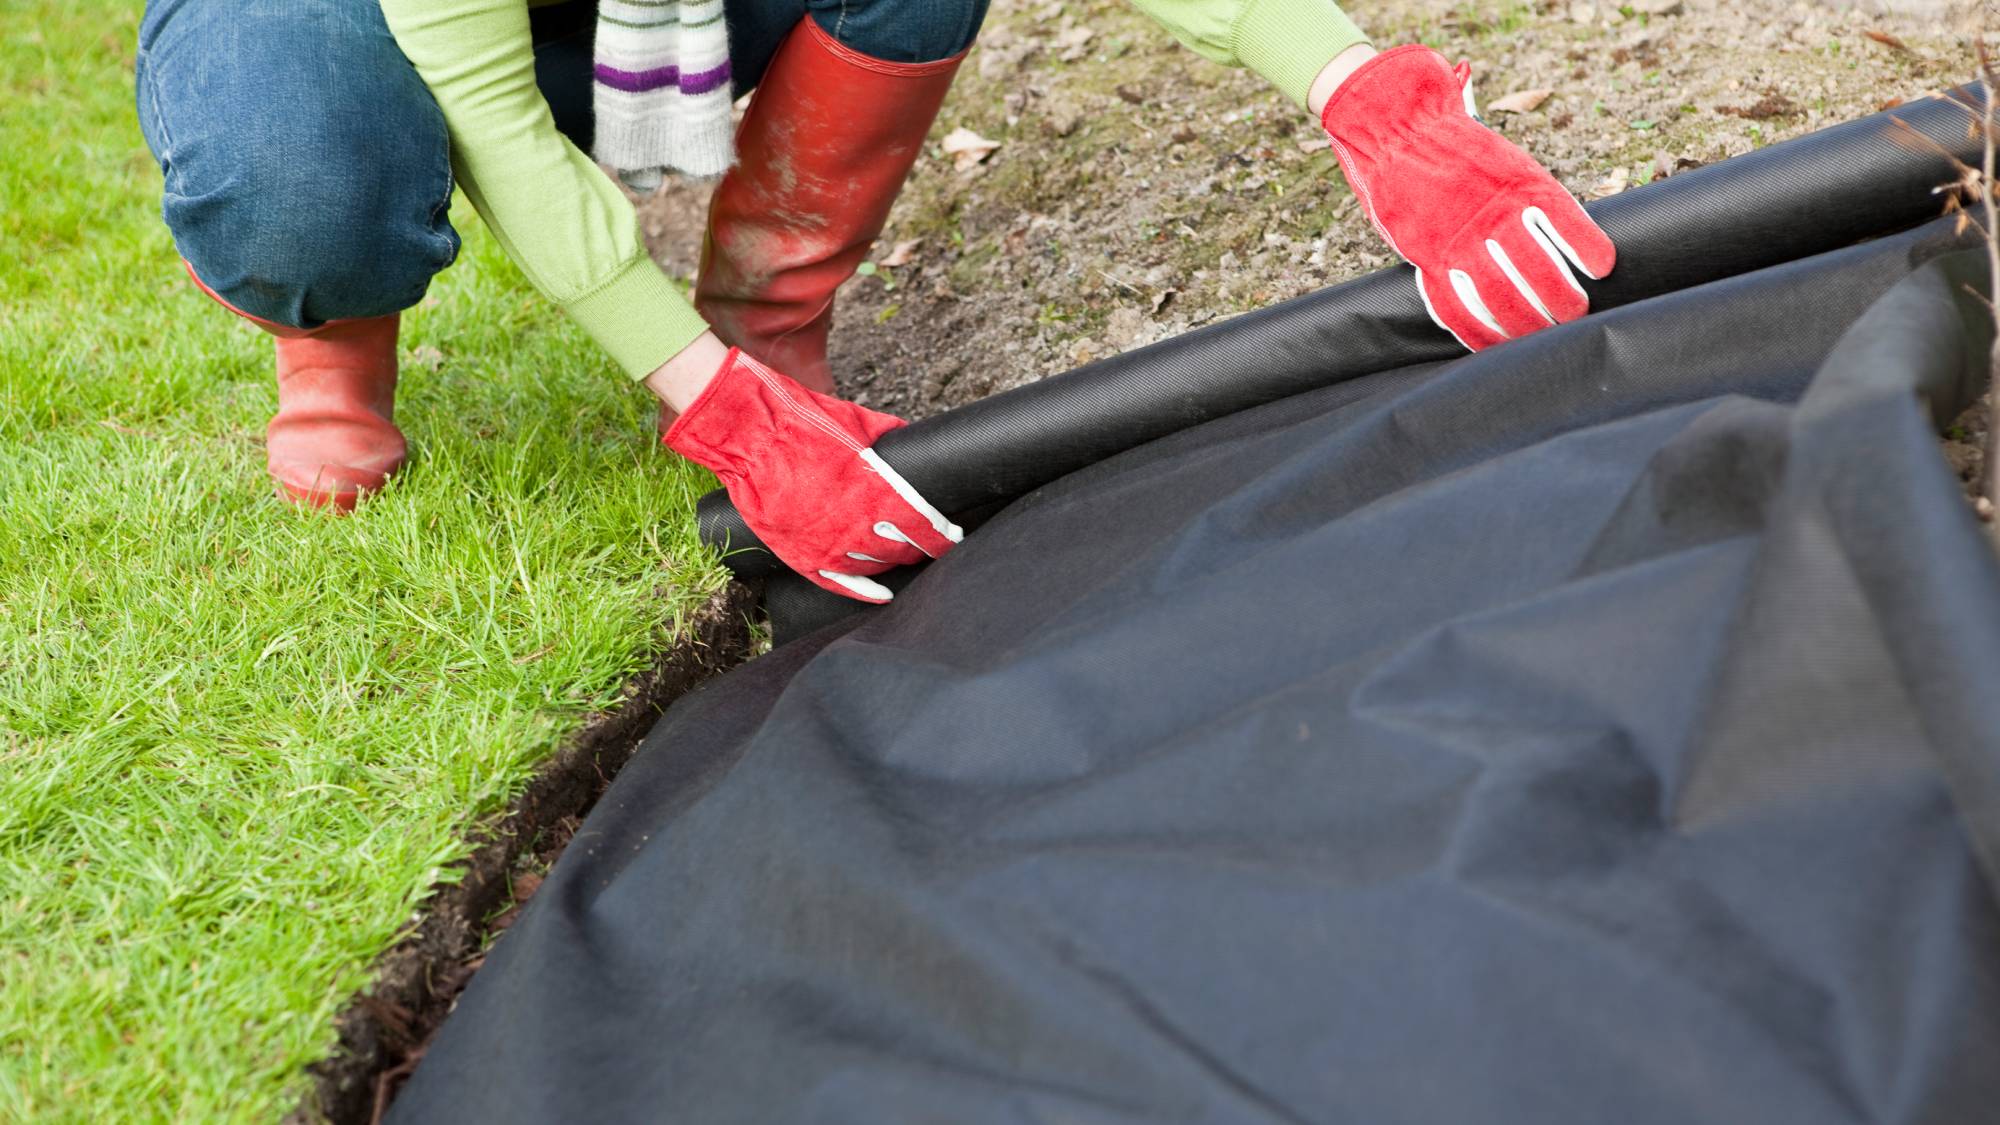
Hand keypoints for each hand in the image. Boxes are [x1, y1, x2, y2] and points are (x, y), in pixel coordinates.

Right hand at [662, 348, 961, 602]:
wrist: (750, 438)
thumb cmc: (802, 424)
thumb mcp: (856, 422)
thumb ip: (888, 437)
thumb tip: (909, 440)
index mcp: (878, 492)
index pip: (925, 526)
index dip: (943, 535)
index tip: (952, 535)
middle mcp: (857, 526)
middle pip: (903, 549)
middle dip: (919, 547)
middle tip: (929, 543)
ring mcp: (829, 546)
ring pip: (876, 566)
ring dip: (893, 561)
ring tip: (902, 554)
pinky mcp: (803, 557)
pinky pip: (842, 585)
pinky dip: (866, 591)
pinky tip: (882, 593)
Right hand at [1318, 45, 1615, 349]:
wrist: (1397, 132)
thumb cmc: (1458, 150)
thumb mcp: (1505, 160)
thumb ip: (1530, 195)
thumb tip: (1563, 235)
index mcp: (1517, 182)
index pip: (1565, 222)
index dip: (1587, 248)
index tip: (1603, 267)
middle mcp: (1490, 214)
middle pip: (1538, 270)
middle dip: (1563, 300)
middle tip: (1575, 314)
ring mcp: (1457, 240)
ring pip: (1501, 296)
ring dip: (1527, 321)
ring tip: (1543, 333)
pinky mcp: (1428, 258)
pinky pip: (1455, 306)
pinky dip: (1476, 330)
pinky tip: (1493, 342)